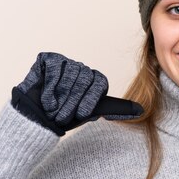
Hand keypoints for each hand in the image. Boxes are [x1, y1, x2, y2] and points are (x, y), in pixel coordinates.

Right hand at [11, 52, 142, 135]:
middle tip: (63, 114)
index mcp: (94, 78)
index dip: (89, 100)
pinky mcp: (47, 58)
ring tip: (53, 107)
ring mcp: (64, 61)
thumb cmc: (63, 116)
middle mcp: (81, 68)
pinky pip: (54, 69)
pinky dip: (49, 87)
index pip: (100, 82)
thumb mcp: (91, 113)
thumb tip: (142, 110)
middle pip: (85, 78)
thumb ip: (116, 109)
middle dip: (72, 101)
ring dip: (60, 96)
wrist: (36, 119)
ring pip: (70, 74)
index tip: (81, 114)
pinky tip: (45, 97)